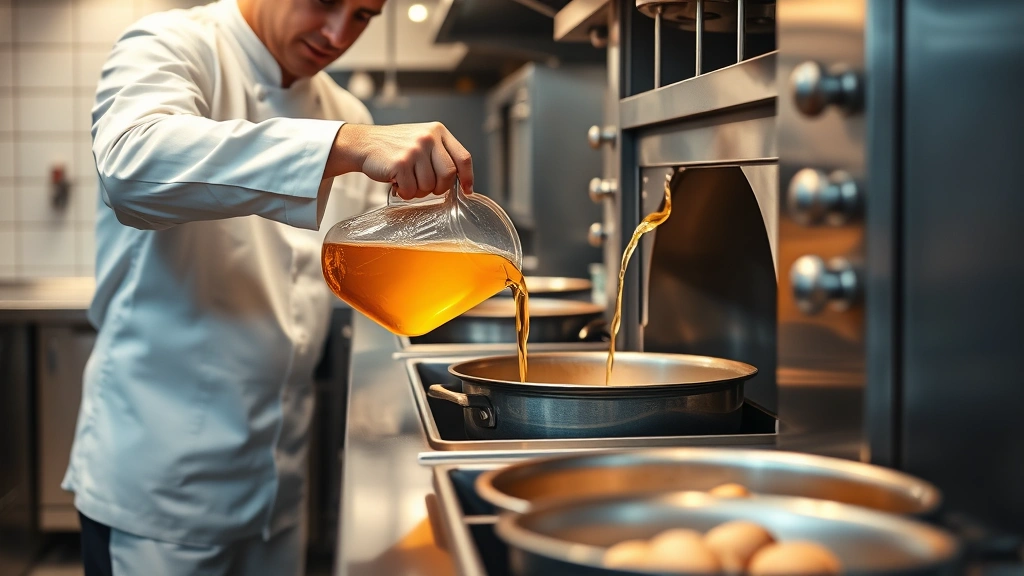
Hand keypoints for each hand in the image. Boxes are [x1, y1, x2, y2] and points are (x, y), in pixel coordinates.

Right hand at [327, 122, 473, 199]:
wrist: (365, 143)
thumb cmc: (395, 146)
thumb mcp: (422, 140)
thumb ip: (441, 155)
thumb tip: (461, 181)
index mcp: (437, 131)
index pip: (463, 157)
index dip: (467, 177)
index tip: (467, 190)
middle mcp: (428, 138)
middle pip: (449, 175)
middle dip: (439, 188)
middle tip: (426, 187)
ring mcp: (414, 150)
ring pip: (430, 185)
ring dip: (419, 191)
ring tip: (407, 181)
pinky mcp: (400, 163)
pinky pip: (412, 190)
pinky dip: (405, 192)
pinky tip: (397, 183)